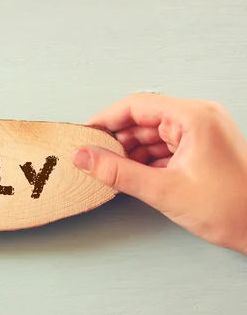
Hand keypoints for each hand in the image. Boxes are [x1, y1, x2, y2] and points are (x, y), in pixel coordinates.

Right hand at [72, 93, 246, 254]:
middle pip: (143, 119)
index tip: (84, 135)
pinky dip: (146, 160)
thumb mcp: (164, 191)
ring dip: (130, 152)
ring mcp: (202, 132)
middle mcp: (199, 118)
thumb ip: (118, 172)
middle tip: (93, 158)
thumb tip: (84, 157)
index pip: (136, 105)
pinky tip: (133, 175)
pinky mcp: (202, 147)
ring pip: (152, 134)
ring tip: (111, 171)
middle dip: (116, 140)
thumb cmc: (232, 209)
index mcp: (194, 117)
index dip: (105, 120)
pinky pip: (165, 146)